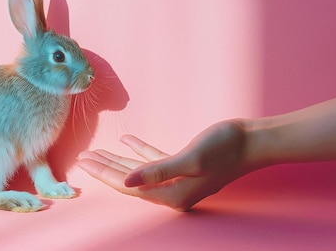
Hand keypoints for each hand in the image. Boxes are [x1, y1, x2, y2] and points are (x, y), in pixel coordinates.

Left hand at [77, 120, 252, 210]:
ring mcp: (179, 179)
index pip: (129, 186)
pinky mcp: (184, 166)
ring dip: (119, 160)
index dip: (105, 174)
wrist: (252, 141)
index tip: (84, 163)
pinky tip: (127, 140)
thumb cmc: (225, 148)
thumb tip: (127, 181)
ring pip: (140, 170)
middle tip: (83, 157)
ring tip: (97, 151)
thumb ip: (157, 171)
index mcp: (172, 194)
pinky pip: (156, 159)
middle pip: (130, 180)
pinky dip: (140, 150)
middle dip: (106, 169)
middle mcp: (173, 191)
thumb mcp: (191, 159)